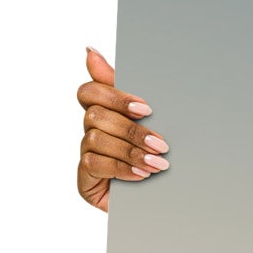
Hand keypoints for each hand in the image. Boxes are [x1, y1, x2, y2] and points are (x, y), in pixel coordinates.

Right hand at [76, 46, 167, 211]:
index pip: (90, 91)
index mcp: (105, 112)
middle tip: (162, 144)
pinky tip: (142, 175)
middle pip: (96, 115)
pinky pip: (94, 164)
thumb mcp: (152, 121)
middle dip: (131, 130)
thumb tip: (90, 51)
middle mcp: (91, 131)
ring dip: (131, 151)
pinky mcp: (85, 180)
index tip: (145, 109)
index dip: (114, 96)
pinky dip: (121, 168)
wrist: (167, 201)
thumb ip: (126, 88)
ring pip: (96, 139)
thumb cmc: (158, 156)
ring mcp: (86, 155)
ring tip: (158, 164)